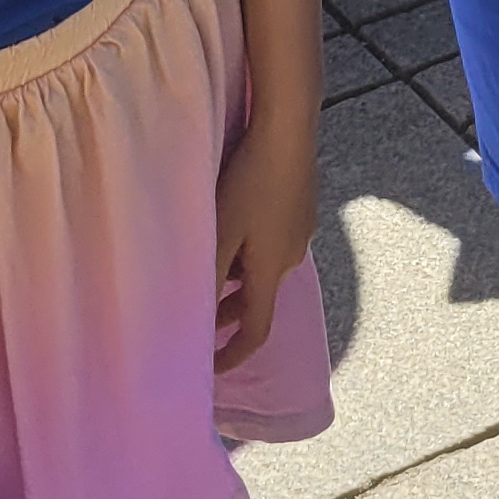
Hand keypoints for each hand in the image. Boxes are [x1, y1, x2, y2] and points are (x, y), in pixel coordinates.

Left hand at [213, 116, 316, 363]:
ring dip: (239, 277)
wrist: (289, 129)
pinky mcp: (303, 206)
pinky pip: (275, 242)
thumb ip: (208, 277)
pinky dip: (253, 250)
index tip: (211, 369)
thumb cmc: (250, 181)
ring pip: (266, 268)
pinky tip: (237, 224)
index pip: (256, 331)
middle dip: (229, 312)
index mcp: (271, 270)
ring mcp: (302, 229)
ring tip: (211, 262)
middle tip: (199, 312)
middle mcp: (291, 256)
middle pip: (260, 298)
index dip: (234, 355)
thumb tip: (195, 320)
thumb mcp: (220, 231)